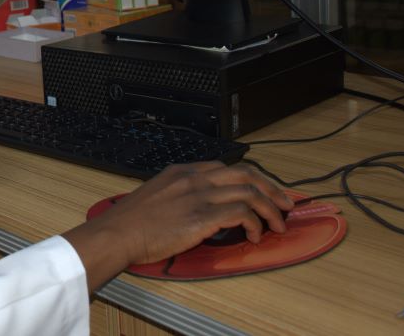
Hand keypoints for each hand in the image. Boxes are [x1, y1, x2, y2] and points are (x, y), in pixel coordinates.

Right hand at [63, 162, 292, 291]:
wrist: (118, 232)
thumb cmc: (131, 221)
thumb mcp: (156, 195)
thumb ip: (180, 194)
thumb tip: (200, 207)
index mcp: (183, 171)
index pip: (228, 168)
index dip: (253, 179)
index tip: (265, 191)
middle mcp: (194, 178)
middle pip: (246, 174)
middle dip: (271, 188)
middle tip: (285, 204)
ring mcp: (199, 195)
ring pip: (249, 192)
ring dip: (270, 210)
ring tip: (277, 225)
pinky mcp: (202, 216)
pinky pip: (241, 213)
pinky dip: (255, 223)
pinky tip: (254, 235)